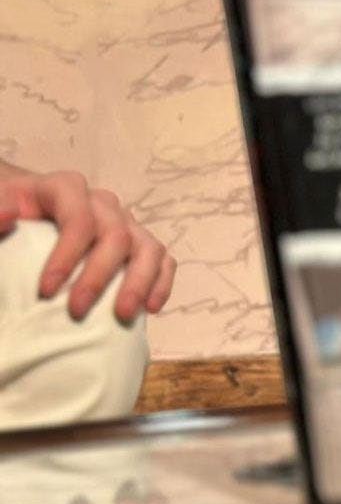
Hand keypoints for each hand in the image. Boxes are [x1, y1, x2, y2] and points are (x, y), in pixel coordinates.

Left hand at [0, 169, 175, 323]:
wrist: (26, 213)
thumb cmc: (9, 215)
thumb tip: (8, 216)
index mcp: (66, 189)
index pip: (79, 219)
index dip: (66, 255)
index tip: (45, 291)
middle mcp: (103, 203)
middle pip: (116, 235)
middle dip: (99, 276)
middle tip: (77, 311)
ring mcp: (126, 222)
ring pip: (149, 247)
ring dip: (140, 282)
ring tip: (124, 315)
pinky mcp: (139, 243)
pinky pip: (162, 260)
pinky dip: (160, 283)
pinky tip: (151, 309)